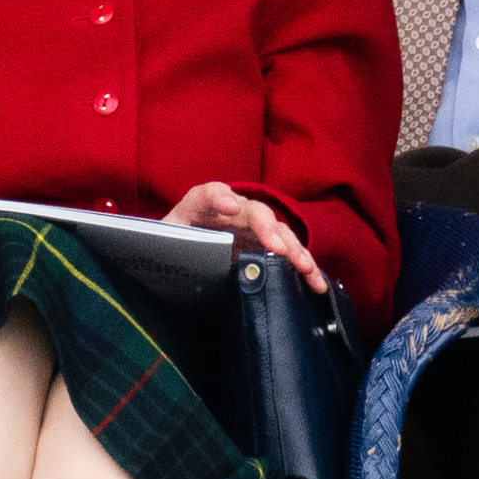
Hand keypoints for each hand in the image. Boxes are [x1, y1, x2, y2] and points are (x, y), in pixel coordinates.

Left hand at [166, 182, 325, 292]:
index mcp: (201, 207)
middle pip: (256, 213)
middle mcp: (233, 212)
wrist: (177, 260)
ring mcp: (254, 230)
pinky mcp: (266, 250)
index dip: (220, 199)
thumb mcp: (162, 243)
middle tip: (279, 249)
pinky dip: (304, 269)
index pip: (209, 194)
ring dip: (294, 250)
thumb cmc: (169, 249)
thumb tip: (174, 255)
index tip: (232, 208)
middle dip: (269, 229)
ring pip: (279, 233)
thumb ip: (166, 243)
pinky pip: (289, 256)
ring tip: (304, 267)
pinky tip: (316, 284)